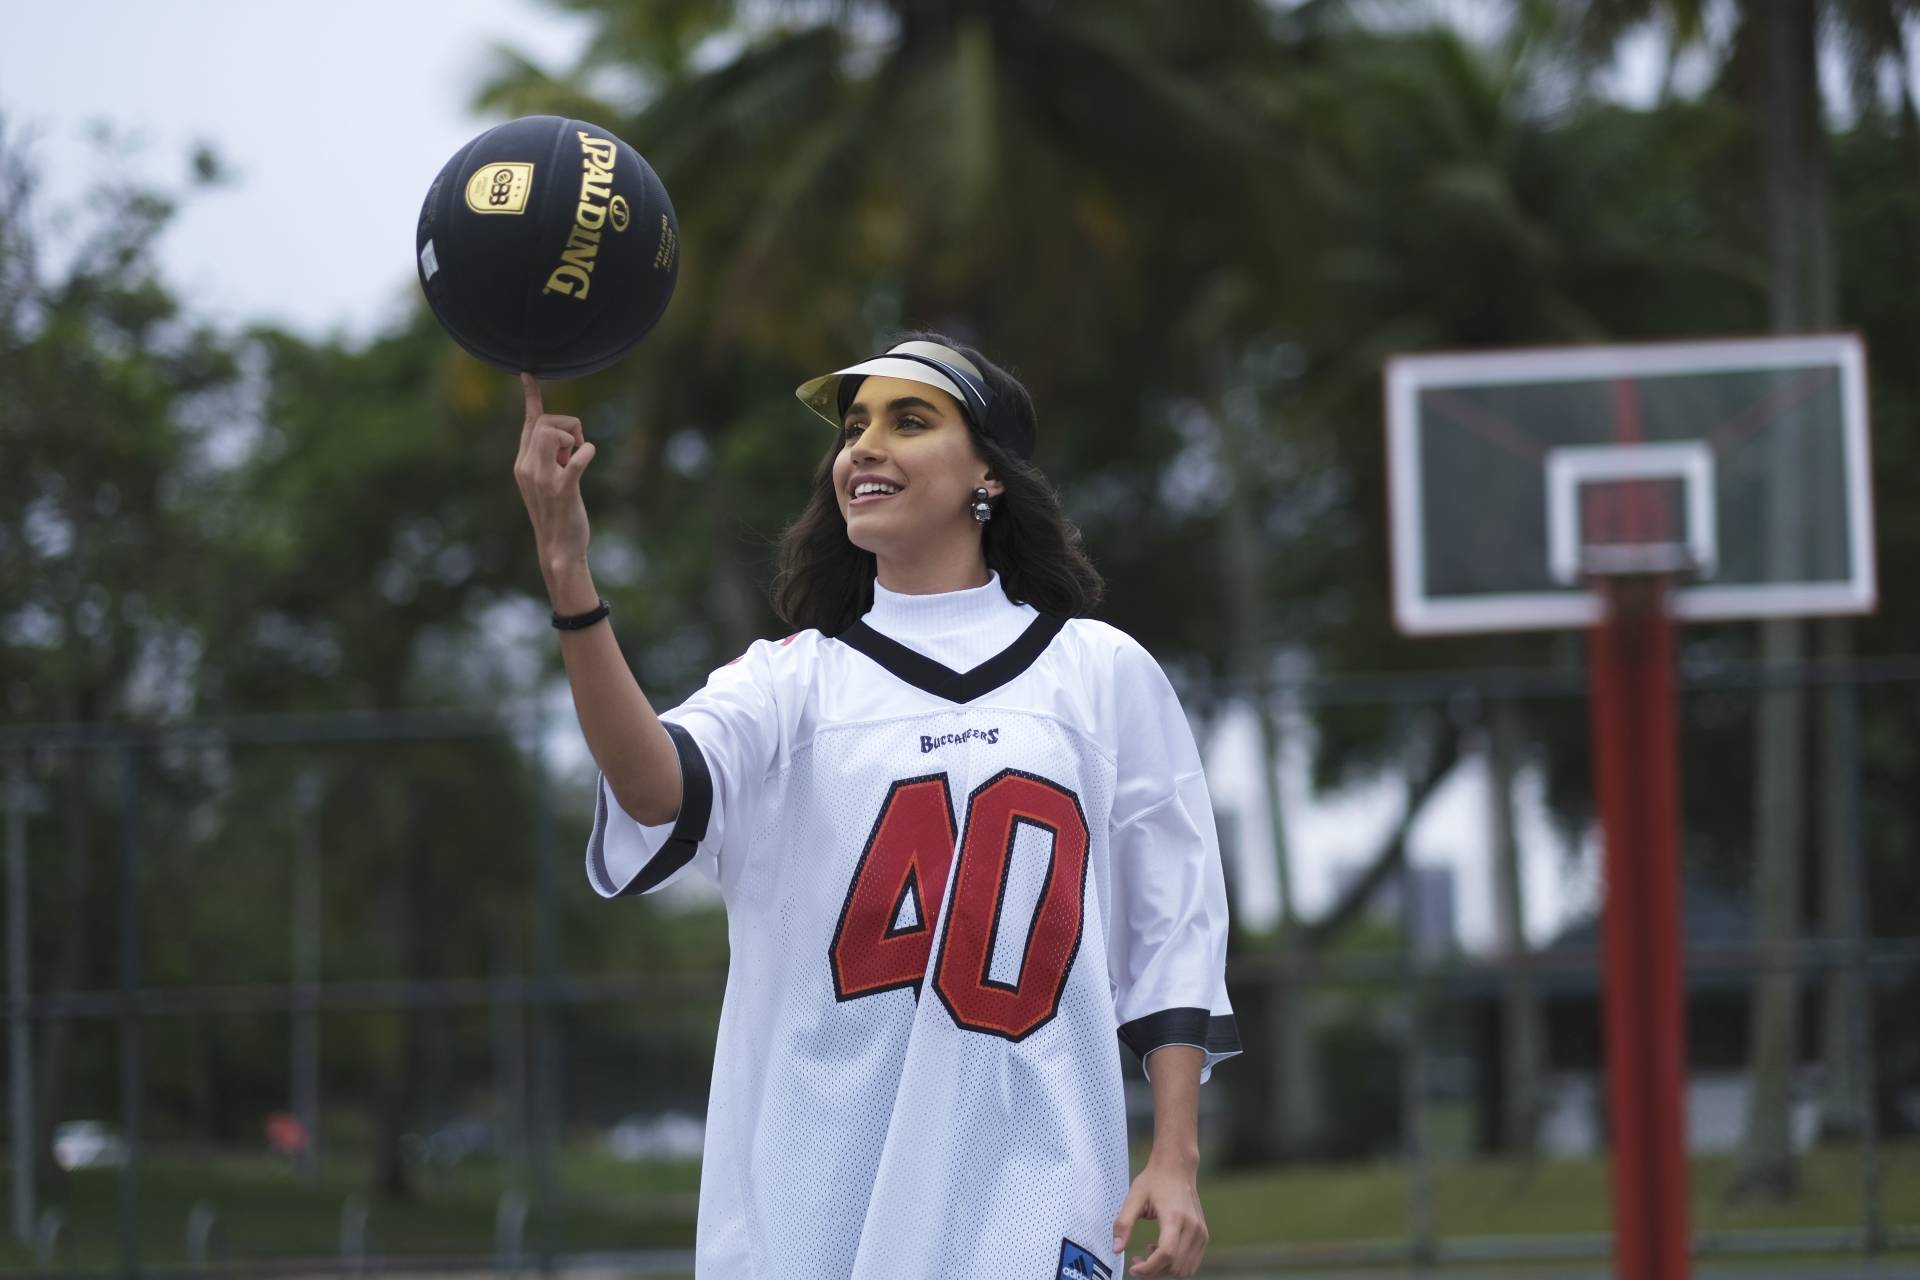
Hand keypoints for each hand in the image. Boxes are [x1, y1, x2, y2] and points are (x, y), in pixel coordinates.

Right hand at [513, 372, 595, 573]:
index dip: (532, 397)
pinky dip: (587, 452)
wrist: (557, 549)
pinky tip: (589, 457)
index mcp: (522, 463)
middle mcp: (527, 467)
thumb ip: (549, 457)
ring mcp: (543, 479)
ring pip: (554, 433)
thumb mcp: (547, 480)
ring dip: (574, 438)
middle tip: (576, 450)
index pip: (528, 423)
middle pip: (545, 422)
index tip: (528, 374)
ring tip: (576, 459)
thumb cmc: (557, 513)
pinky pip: (577, 458)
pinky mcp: (562, 490)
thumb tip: (566, 436)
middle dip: (568, 426)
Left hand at [1112, 1154, 1208, 1277]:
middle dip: (1153, 1270)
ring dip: (1164, 1269)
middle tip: (1137, 1259)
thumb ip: (1123, 1223)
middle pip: (1175, 1266)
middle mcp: (1192, 1227)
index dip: (1149, 1268)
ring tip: (1150, 1251)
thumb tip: (1116, 1249)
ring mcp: (1201, 1232)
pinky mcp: (1203, 1236)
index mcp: (1174, 1217)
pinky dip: (1175, 1265)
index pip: (1166, 1254)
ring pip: (1184, 1270)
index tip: (1132, 1268)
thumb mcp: (1134, 1197)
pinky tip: (1162, 1249)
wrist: (1177, 1167)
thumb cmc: (1154, 1180)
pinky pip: (1191, 1264)